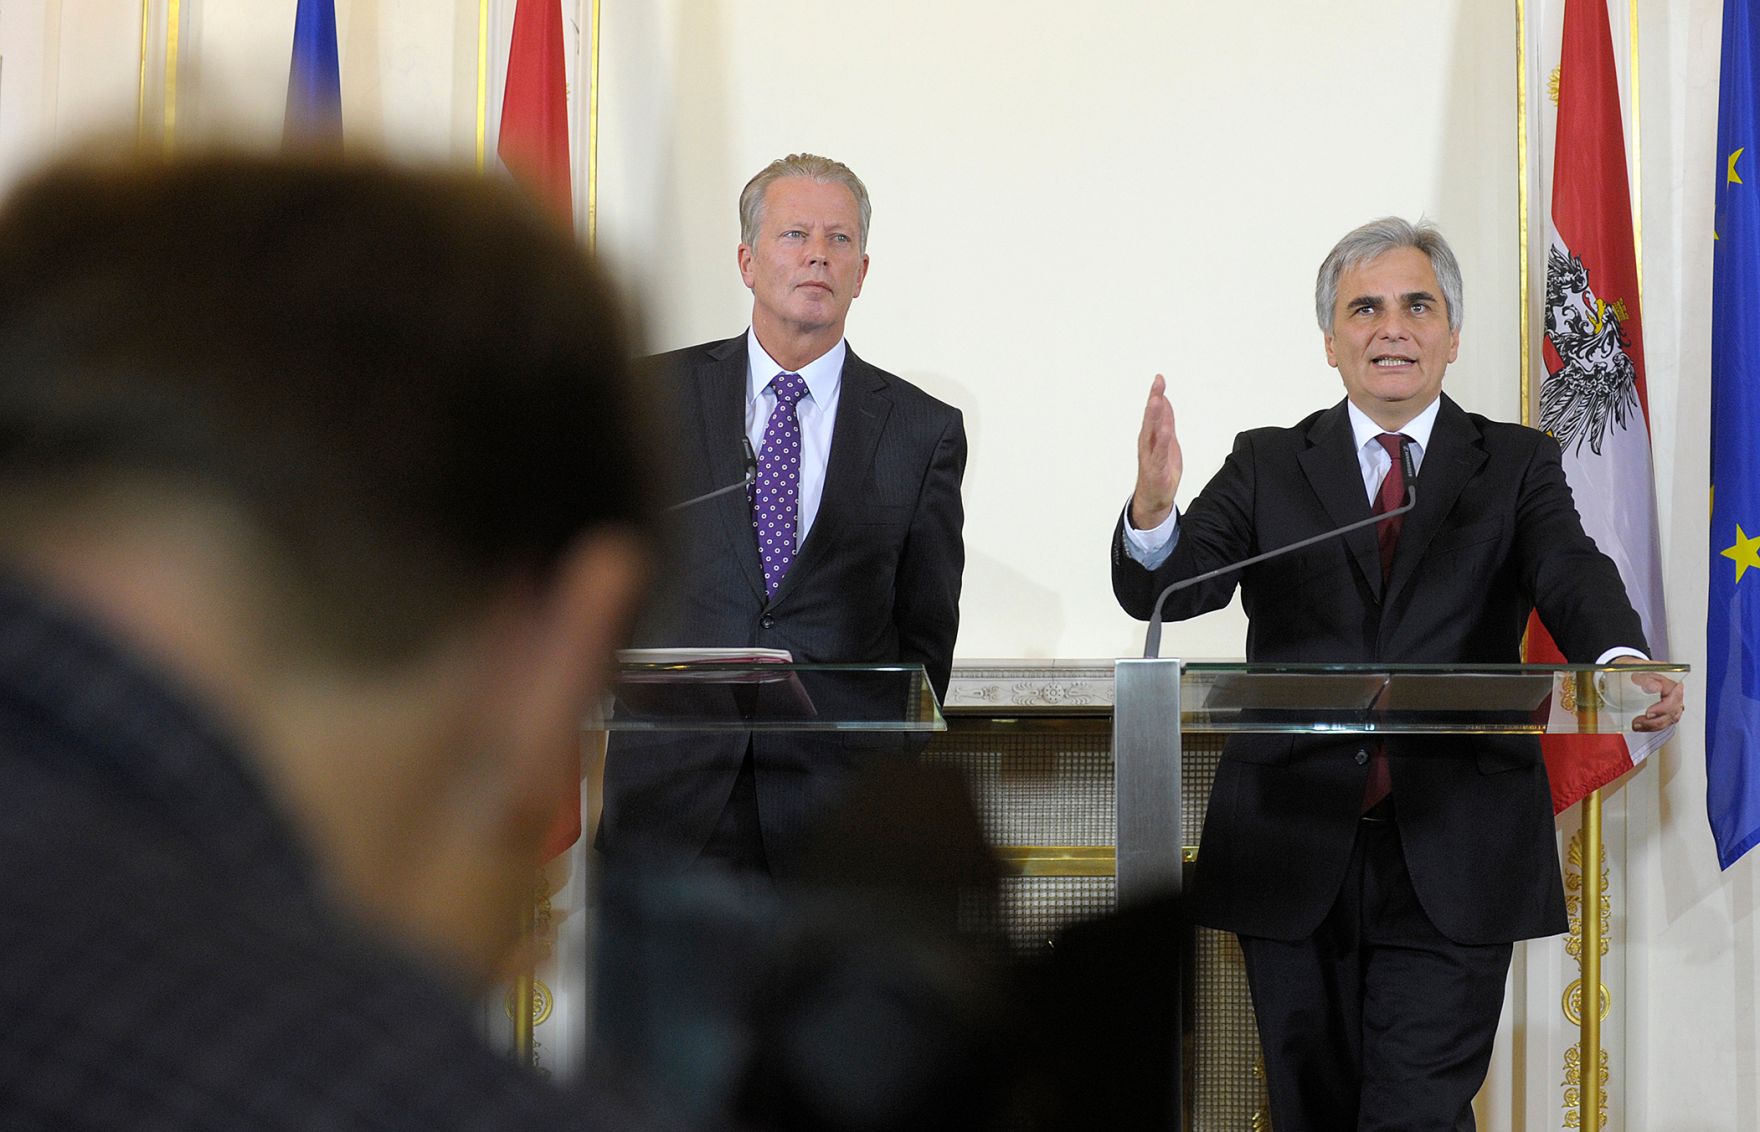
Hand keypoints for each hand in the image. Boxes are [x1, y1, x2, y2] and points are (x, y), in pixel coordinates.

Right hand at [1131, 374, 1181, 529]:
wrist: (1155, 498)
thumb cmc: (1159, 469)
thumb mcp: (1167, 440)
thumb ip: (1166, 420)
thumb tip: (1164, 399)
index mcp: (1150, 435)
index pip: (1154, 411)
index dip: (1156, 394)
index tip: (1160, 378)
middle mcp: (1148, 443)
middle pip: (1151, 417)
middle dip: (1154, 399)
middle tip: (1157, 383)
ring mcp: (1150, 455)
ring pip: (1152, 432)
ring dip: (1154, 416)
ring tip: (1156, 400)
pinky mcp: (1156, 469)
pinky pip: (1159, 453)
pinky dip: (1161, 441)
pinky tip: (1164, 430)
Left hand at [1610, 657, 1684, 732]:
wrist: (1629, 670)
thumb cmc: (1633, 668)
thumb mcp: (1636, 669)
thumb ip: (1646, 678)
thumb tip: (1655, 687)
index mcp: (1670, 680)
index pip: (1675, 697)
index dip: (1663, 708)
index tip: (1648, 713)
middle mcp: (1674, 692)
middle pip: (1673, 711)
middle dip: (1656, 720)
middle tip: (1638, 721)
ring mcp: (1671, 702)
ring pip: (1669, 719)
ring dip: (1652, 726)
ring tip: (1636, 725)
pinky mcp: (1664, 711)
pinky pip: (1664, 722)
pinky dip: (1652, 727)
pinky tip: (1640, 726)